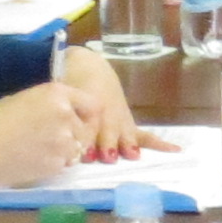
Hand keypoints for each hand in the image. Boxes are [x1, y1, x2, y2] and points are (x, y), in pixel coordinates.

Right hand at [0, 81, 86, 192]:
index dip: (86, 113)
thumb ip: (48, 103)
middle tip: (51, 137)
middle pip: (86, 128)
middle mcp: (67, 115)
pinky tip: (34, 158)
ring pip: (78, 148)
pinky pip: (65, 162)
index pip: (92, 104)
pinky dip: (55, 162)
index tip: (77, 119)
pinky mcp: (59, 163)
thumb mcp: (21, 99)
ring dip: (66, 149)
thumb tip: (60, 110)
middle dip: (75, 133)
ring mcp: (65, 142)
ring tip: (40, 148)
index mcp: (56, 94)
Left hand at [49, 44, 150, 161]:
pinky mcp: (127, 123)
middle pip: (104, 132)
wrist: (88, 67)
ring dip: (124, 144)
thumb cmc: (68, 87)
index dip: (82, 137)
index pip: (84, 126)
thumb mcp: (58, 94)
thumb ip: (53, 110)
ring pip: (123, 134)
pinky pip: (144, 135)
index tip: (82, 150)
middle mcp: (103, 116)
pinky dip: (160, 144)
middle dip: (103, 143)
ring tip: (129, 154)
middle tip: (104, 155)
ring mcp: (118, 120)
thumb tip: (45, 131)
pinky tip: (176, 151)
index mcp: (84, 109)